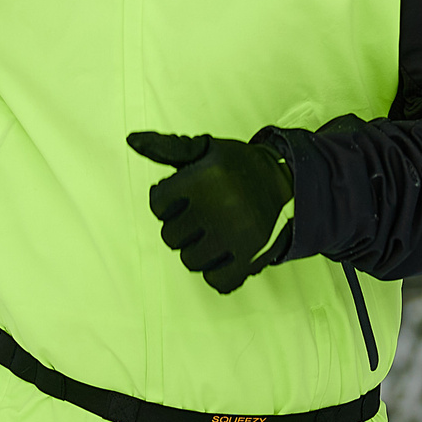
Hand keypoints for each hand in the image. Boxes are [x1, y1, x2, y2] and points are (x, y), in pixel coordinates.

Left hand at [128, 131, 293, 294]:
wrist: (290, 183)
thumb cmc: (237, 166)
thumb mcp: (206, 149)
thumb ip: (168, 148)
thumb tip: (131, 140)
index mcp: (205, 177)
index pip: (157, 204)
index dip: (168, 200)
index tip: (187, 195)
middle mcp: (221, 205)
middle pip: (170, 236)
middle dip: (181, 227)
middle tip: (203, 216)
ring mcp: (237, 234)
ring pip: (190, 261)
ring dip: (197, 251)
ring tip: (214, 234)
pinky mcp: (252, 257)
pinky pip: (217, 281)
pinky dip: (217, 273)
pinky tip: (225, 254)